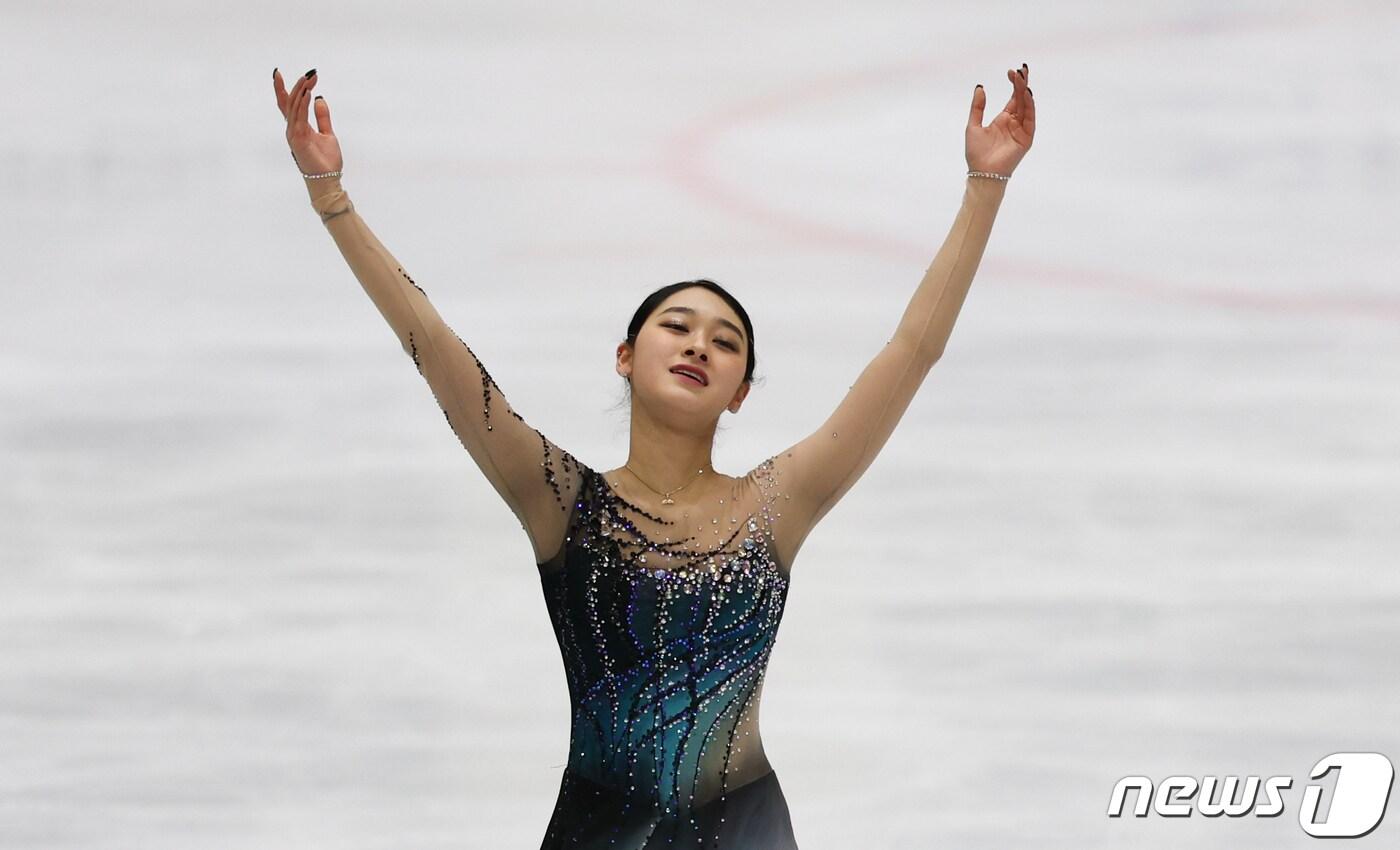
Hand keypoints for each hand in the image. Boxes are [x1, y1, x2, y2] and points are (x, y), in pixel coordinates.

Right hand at [274, 68, 343, 175]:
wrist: (328, 179)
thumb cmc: (326, 161)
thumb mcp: (327, 134)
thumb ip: (322, 117)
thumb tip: (319, 98)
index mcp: (298, 127)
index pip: (288, 104)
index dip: (283, 89)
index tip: (279, 73)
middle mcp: (292, 128)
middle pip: (288, 102)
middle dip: (297, 86)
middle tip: (309, 73)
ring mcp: (293, 133)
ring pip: (294, 107)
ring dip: (301, 91)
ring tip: (308, 78)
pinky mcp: (298, 139)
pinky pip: (299, 117)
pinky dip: (303, 103)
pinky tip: (308, 92)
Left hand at [966, 63, 1034, 177]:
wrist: (981, 172)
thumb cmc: (976, 152)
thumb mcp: (973, 125)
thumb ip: (977, 107)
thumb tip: (980, 88)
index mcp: (1004, 119)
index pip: (1013, 98)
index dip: (1014, 84)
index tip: (1011, 71)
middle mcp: (1015, 123)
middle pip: (1021, 99)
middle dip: (1022, 84)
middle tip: (1021, 69)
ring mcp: (1022, 130)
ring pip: (1026, 107)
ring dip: (1025, 92)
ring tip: (1022, 78)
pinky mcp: (1026, 138)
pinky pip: (1030, 119)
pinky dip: (1029, 106)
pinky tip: (1026, 94)